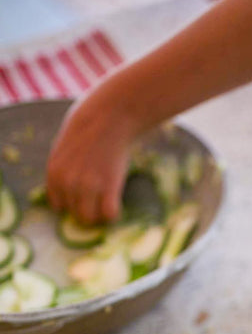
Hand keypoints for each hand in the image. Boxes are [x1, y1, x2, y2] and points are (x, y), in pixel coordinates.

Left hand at [46, 82, 134, 224]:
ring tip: (108, 199)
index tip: (84, 196)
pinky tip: (116, 201)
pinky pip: (109, 214)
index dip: (72, 203)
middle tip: (99, 197)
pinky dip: (114, 213)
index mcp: (54, 173)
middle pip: (76, 214)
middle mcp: (68, 183)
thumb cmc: (89, 126)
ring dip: (100, 213)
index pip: (59, 206)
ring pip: (91, 218)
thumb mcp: (63, 148)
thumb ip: (64, 170)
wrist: (109, 115)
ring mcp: (88, 186)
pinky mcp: (109, 187)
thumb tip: (71, 191)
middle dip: (87, 209)